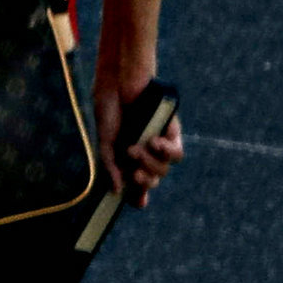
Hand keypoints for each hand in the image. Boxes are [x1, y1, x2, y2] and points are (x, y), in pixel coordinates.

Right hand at [99, 53, 184, 202]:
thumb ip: (111, 166)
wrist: (118, 80)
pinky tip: (153, 141)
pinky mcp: (170, 131)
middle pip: (152, 180)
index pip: (136, 184)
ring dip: (149, 165)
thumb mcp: (105, 141)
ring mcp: (158, 143)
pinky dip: (166, 152)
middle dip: (144, 181)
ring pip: (164, 170)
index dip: (139, 196)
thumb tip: (117, 191)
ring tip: (134, 148)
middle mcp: (145, 153)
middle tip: (133, 172)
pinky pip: (177, 154)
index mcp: (127, 157)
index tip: (139, 202)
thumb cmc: (109, 106)